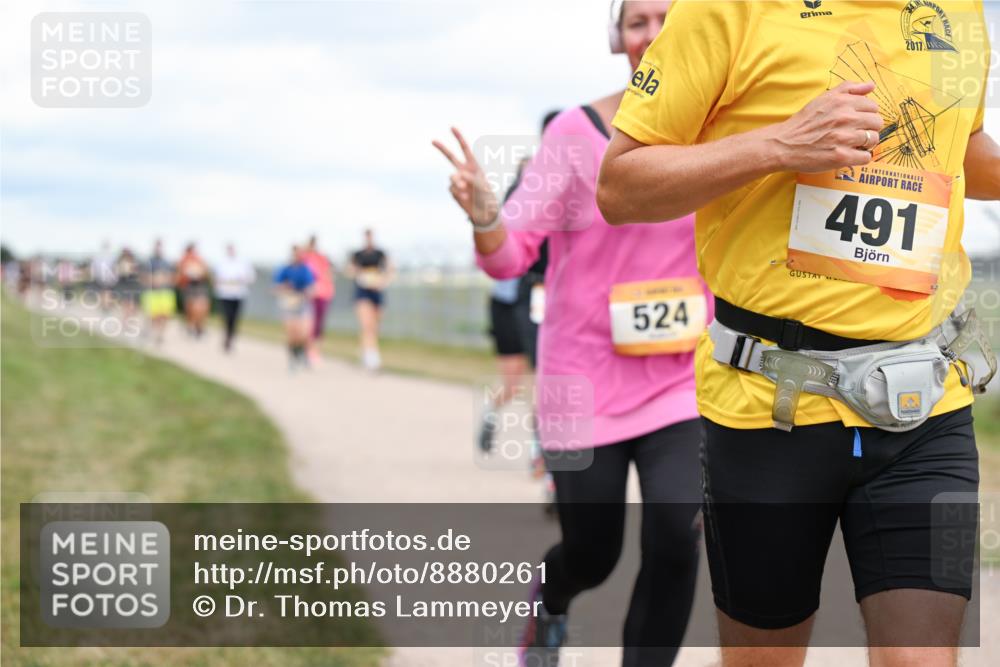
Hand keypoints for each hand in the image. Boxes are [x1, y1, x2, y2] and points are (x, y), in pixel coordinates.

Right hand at [432, 127, 499, 225]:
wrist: (483, 212)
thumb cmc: (486, 196)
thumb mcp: (482, 185)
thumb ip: (470, 178)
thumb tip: (456, 175)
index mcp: (473, 165)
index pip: (465, 149)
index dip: (458, 138)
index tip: (452, 128)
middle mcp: (463, 171)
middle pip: (450, 157)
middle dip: (442, 148)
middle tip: (432, 140)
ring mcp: (458, 181)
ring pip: (452, 177)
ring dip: (459, 183)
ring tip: (466, 189)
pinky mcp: (454, 191)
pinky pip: (452, 188)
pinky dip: (458, 193)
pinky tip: (465, 198)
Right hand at [770, 81, 884, 172]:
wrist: (784, 144)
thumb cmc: (803, 123)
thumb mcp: (823, 98)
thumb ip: (848, 88)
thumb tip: (871, 86)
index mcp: (843, 102)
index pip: (873, 106)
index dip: (866, 114)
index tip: (856, 121)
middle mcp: (846, 118)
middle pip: (877, 122)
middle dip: (868, 128)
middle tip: (855, 133)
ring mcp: (844, 138)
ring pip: (873, 139)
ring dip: (865, 143)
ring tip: (851, 144)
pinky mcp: (841, 157)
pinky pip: (866, 157)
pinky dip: (860, 157)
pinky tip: (849, 154)